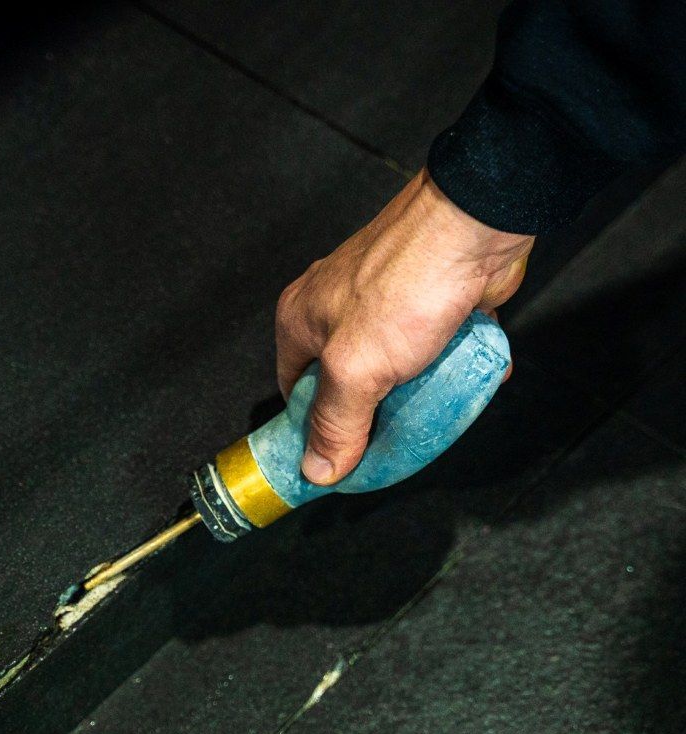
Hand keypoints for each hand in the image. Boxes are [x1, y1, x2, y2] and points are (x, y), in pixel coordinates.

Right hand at [275, 169, 533, 485]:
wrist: (477, 224)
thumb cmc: (406, 287)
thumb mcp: (356, 371)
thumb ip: (334, 424)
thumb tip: (316, 472)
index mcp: (299, 321)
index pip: (293, 392)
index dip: (313, 429)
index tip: (339, 460)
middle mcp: (333, 309)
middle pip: (341, 384)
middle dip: (366, 416)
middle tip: (388, 446)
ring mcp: (381, 303)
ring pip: (388, 369)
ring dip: (408, 396)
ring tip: (428, 418)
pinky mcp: (424, 300)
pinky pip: (427, 351)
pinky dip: (442, 371)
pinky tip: (458, 385)